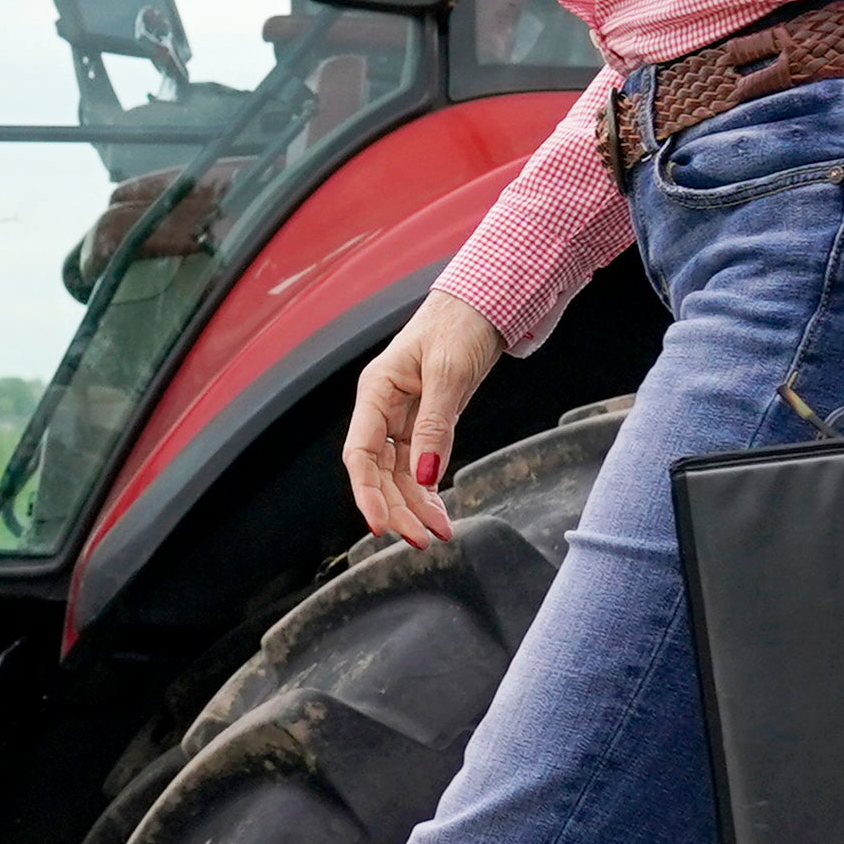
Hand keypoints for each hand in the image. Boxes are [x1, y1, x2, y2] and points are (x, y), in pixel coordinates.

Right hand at [343, 293, 506, 546]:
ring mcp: (403, 417)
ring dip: (415, 506)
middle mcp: (383, 409)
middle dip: (397, 508)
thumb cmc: (459, 324)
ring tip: (439, 534)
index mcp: (375, 392)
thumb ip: (435, 425)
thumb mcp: (448, 373)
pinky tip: (439, 513)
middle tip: (422, 540)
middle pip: (378, 472)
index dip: (366, 494)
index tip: (381, 526)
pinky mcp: (425, 422)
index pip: (359, 454)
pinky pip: (421, 465)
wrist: (484, 303)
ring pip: (400, 474)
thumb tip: (427, 476)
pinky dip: (429, 491)